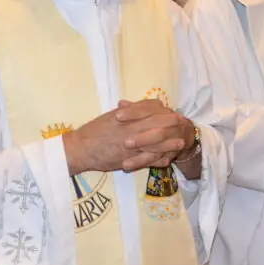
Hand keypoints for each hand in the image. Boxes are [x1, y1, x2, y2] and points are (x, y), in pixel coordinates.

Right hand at [64, 100, 192, 175]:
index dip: (161, 110)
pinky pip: (146, 159)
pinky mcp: (128, 159)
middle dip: (170, 123)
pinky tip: (166, 160)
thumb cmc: (93, 131)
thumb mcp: (109, 117)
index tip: (169, 110)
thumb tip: (131, 105)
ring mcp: (130, 144)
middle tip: (182, 123)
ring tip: (180, 143)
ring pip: (155, 142)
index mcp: (126, 116)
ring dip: (169, 143)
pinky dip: (157, 159)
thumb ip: (124, 112)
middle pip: (156, 123)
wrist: (81, 148)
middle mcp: (130, 128)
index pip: (149, 109)